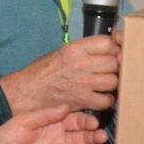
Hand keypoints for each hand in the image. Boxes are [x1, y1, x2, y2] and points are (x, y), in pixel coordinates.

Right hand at [0, 34, 119, 113]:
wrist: (28, 92)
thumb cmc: (44, 72)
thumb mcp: (63, 51)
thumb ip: (86, 48)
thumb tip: (110, 43)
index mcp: (75, 49)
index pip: (107, 42)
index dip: (113, 47)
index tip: (112, 52)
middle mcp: (81, 64)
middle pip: (114, 62)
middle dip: (114, 66)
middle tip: (108, 70)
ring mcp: (83, 83)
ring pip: (114, 81)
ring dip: (111, 83)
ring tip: (103, 83)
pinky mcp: (83, 100)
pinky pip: (107, 100)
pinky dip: (106, 100)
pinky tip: (99, 97)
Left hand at [0, 105, 105, 143]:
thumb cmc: (8, 135)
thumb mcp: (25, 120)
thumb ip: (45, 114)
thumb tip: (66, 107)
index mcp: (55, 123)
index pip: (76, 121)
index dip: (86, 121)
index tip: (94, 122)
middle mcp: (60, 138)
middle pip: (82, 136)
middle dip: (93, 136)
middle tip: (102, 136)